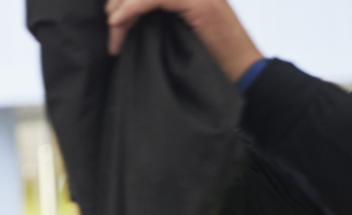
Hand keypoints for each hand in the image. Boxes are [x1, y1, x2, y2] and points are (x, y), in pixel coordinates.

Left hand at [106, 0, 262, 80]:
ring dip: (121, 6)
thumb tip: (121, 18)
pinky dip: (132, 8)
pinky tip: (117, 23)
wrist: (240, 70)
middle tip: (111, 28)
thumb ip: (157, 17)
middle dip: (119, 0)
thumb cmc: (208, 58)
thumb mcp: (175, 31)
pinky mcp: (201, 5)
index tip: (112, 20)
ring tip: (114, 30)